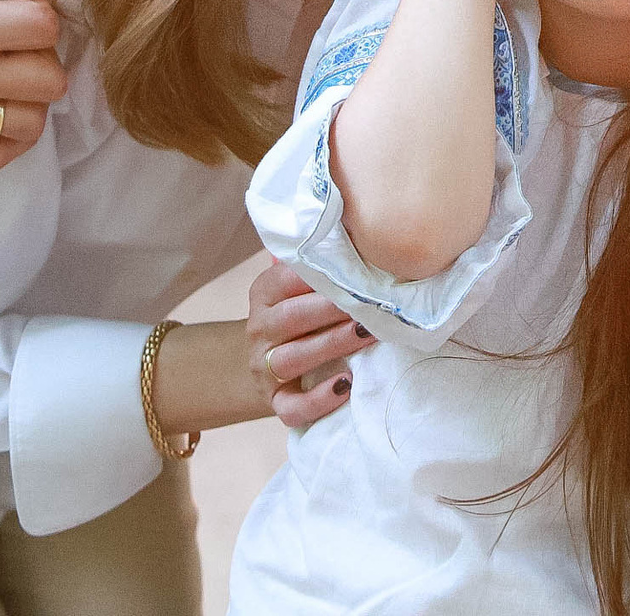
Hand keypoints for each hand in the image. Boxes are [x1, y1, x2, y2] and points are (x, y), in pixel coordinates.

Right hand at [246, 260, 367, 427]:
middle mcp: (259, 330)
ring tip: (367, 334)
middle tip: (370, 303)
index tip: (354, 272)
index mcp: (265, 294)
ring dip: (332, 345)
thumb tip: (347, 222)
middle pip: (290, 318)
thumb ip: (318, 262)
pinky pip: (292, 407)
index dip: (319, 276)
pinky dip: (319, 400)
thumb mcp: (303, 287)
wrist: (275, 365)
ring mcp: (264, 368)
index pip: (285, 280)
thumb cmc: (304, 316)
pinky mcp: (275, 402)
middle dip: (331, 309)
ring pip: (292, 358)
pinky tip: (345, 385)